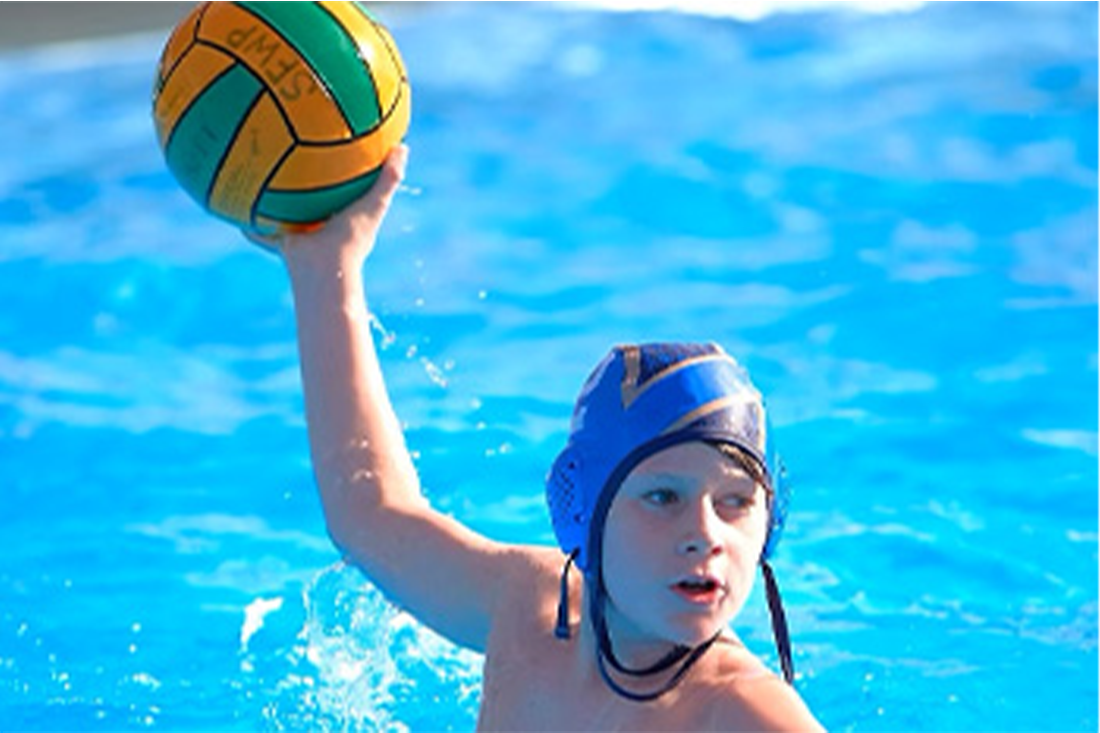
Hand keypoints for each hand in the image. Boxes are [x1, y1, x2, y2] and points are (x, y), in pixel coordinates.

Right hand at [244, 144, 408, 269]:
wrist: (324, 268)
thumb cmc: (353, 236)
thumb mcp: (375, 202)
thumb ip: (389, 177)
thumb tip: (402, 147)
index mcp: (347, 218)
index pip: (346, 192)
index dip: (344, 176)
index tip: (339, 155)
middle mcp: (325, 227)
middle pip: (315, 202)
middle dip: (307, 186)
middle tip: (294, 159)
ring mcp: (304, 236)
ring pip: (288, 216)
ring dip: (278, 203)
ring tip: (262, 177)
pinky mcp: (284, 242)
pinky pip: (262, 230)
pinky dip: (251, 222)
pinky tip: (237, 204)